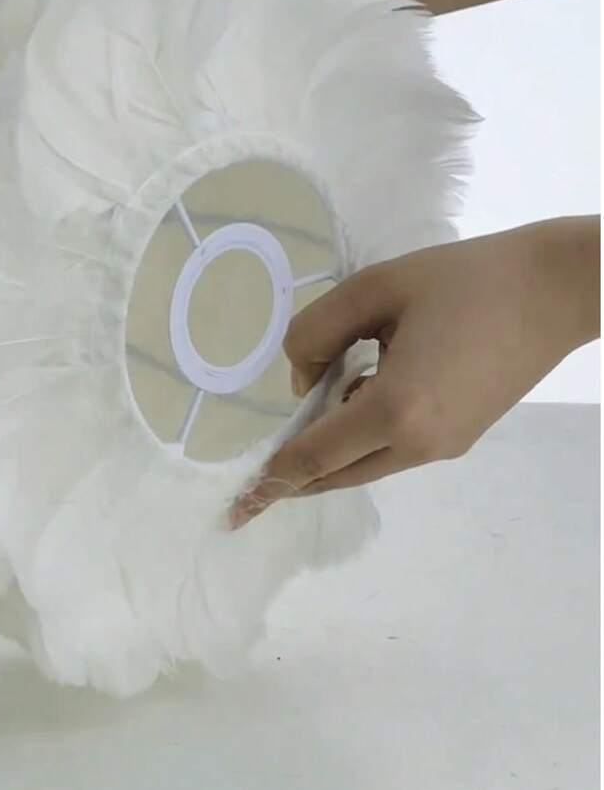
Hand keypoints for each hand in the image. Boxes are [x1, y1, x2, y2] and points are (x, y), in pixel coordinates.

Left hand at [230, 217, 599, 528]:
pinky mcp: (460, 438)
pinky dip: (361, 432)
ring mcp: (444, 447)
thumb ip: (317, 332)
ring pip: (365, 464)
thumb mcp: (375, 289)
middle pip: (336, 474)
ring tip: (310, 398)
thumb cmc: (465, 279)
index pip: (313, 458)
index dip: (269, 482)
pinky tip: (358, 385)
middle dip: (292, 475)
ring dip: (329, 446)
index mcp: (396, 410)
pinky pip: (393, 448)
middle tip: (248, 481)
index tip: (234, 510)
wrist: (555, 289)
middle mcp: (419, 444)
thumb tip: (297, 378)